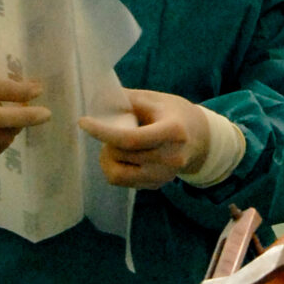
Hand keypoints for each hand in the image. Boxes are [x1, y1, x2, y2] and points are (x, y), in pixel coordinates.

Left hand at [80, 90, 210, 187]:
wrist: (199, 138)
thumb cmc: (173, 113)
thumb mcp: (154, 99)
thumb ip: (127, 99)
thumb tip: (98, 98)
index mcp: (173, 132)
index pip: (131, 139)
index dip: (103, 132)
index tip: (83, 121)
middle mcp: (171, 158)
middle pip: (122, 155)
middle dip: (107, 141)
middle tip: (108, 130)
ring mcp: (164, 175)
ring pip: (118, 174)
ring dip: (108, 158)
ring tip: (114, 145)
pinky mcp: (157, 185)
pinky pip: (123, 182)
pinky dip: (115, 167)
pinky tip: (123, 155)